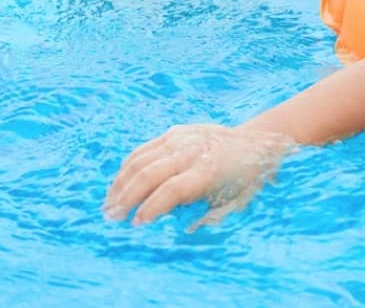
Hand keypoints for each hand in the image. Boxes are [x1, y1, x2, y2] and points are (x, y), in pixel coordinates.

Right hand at [103, 124, 295, 227]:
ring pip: (140, 160)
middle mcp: (191, 151)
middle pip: (149, 174)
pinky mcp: (174, 132)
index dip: (150, 207)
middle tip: (112, 219)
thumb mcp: (232, 203)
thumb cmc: (244, 179)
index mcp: (207, 170)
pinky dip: (127, 168)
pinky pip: (143, 150)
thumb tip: (181, 233)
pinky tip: (118, 185)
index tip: (135, 224)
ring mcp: (181, 138)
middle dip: (127, 198)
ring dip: (120, 184)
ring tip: (109, 205)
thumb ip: (207, 217)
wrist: (256, 141)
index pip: (171, 190)